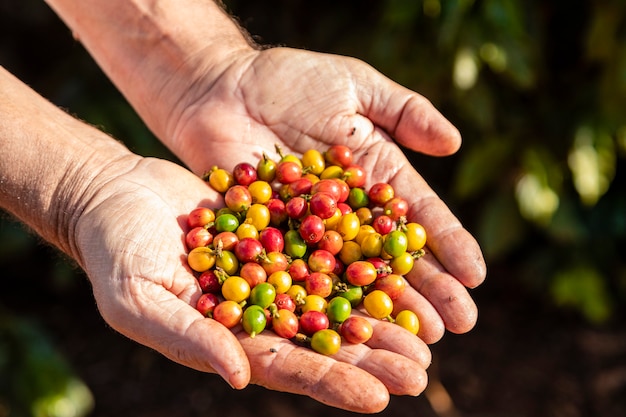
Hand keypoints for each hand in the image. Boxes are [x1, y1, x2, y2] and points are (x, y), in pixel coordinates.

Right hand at [74, 155, 430, 412]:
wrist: (116, 195)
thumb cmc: (115, 254)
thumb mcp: (139, 299)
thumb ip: (188, 338)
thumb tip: (237, 377)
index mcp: (230, 339)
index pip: (289, 368)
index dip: (333, 384)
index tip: (380, 398)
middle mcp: (260, 310)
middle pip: (323, 339)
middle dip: (372, 358)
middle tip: (421, 372)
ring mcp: (274, 270)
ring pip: (335, 296)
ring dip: (378, 313)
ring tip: (426, 331)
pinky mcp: (279, 230)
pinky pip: (325, 245)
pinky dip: (360, 255)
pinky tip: (398, 262)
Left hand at [166, 47, 486, 342]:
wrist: (221, 87)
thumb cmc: (290, 80)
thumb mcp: (356, 86)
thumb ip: (405, 112)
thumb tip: (456, 144)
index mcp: (375, 176)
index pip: (418, 216)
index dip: (448, 245)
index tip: (476, 276)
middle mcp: (348, 213)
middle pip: (390, 256)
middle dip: (425, 291)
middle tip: (457, 327)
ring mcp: (309, 232)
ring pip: (351, 275)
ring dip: (381, 308)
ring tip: (413, 341)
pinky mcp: (268, 241)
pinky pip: (298, 274)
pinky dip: (319, 301)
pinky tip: (344, 329)